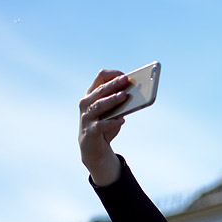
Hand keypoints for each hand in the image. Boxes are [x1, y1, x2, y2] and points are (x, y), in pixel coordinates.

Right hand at [78, 70, 130, 185]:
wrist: (94, 147)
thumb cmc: (105, 124)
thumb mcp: (114, 111)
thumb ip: (120, 102)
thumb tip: (135, 93)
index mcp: (92, 94)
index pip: (100, 77)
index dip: (113, 75)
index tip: (125, 75)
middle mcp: (86, 103)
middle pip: (100, 90)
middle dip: (114, 84)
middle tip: (126, 80)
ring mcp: (86, 116)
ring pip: (99, 105)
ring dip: (112, 100)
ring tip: (124, 95)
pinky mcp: (90, 130)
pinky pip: (101, 125)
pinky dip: (112, 122)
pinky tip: (122, 120)